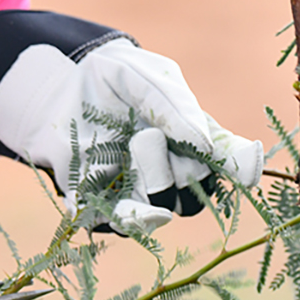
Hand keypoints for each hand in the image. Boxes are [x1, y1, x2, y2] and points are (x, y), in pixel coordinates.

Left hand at [0, 11, 264, 236]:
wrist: (56, 89)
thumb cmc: (108, 80)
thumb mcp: (140, 76)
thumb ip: (172, 103)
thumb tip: (203, 142)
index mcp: (190, 142)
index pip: (226, 166)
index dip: (238, 168)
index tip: (243, 170)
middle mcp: (168, 174)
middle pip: (194, 196)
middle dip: (184, 170)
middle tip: (151, 132)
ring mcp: (135, 193)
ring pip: (160, 212)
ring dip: (155, 182)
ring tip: (137, 141)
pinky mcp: (99, 204)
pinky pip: (116, 222)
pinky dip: (123, 215)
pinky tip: (119, 197)